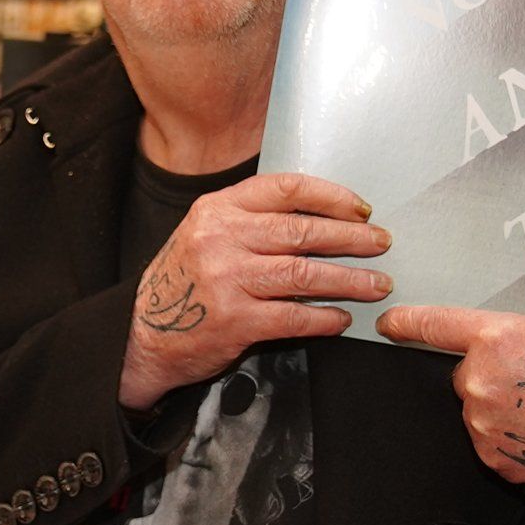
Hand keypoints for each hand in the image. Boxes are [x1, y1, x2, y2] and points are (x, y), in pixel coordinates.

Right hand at [120, 172, 391, 411]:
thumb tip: (321, 217)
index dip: (331, 197)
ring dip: (350, 279)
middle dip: (352, 238)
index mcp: (218, 209)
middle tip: (381, 244)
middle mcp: (221, 238)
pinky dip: (324, 317)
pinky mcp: (234, 321)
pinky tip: (342, 318)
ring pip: (304, 273)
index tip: (361, 209)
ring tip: (377, 283)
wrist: (143, 334)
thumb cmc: (185, 281)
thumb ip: (251, 219)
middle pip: (302, 231)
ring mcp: (226, 280)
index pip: (285, 189)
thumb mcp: (206, 232)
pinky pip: (294, 316)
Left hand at [378, 233, 524, 498]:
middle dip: (489, 373)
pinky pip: (488, 443)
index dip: (406, 323)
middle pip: (464, 373)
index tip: (388, 324)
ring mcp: (484, 424)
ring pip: (475, 410)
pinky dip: (508, 438)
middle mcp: (481, 381)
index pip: (434, 325)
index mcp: (496, 339)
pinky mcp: (494, 458)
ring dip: (498, 407)